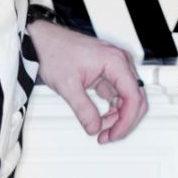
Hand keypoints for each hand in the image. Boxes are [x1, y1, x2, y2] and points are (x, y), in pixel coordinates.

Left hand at [28, 19, 147, 143]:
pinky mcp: (106, 73)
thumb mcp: (67, 85)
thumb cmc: (54, 52)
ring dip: (117, 117)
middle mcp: (120, 63)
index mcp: (115, 62)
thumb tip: (94, 128)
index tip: (114, 134)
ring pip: (127, 99)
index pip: (133, 96)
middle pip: (135, 99)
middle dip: (123, 121)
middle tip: (108, 137)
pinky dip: (111, 110)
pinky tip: (100, 120)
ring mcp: (114, 68)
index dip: (126, 120)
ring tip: (100, 130)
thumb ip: (83, 109)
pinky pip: (116, 95)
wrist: (42, 40)